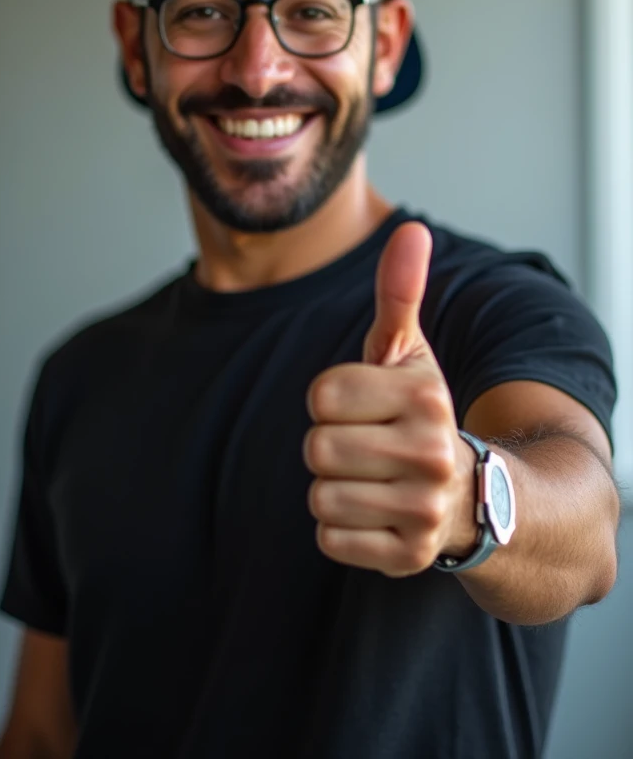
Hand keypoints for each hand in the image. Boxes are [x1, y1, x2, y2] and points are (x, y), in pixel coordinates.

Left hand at [303, 221, 476, 576]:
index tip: (365, 407)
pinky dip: (342, 529)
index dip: (332, 401)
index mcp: (425, 396)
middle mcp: (432, 453)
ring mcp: (424, 509)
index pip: (320, 397)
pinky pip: (329, 539)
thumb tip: (412, 230)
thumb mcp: (410, 353)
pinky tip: (377, 513)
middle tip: (370, 448)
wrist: (471, 494)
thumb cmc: (418, 414)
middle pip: (315, 448)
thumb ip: (400, 293)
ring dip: (335, 488)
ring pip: (320, 496)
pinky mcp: (409, 556)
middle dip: (331, 446)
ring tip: (375, 480)